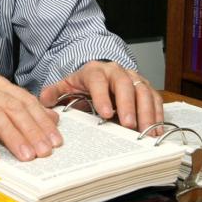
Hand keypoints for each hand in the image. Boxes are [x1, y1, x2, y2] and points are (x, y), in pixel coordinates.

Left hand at [39, 61, 162, 131]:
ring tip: (146, 131)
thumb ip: (54, 92)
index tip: (104, 114)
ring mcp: (134, 79)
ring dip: (146, 112)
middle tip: (128, 125)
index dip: (102, 96)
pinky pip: (155, 99)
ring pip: (144, 92)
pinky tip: (156, 129)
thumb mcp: (66, 85)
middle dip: (128, 105)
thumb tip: (44, 100)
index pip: (98, 80)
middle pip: (125, 85)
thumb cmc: (83, 84)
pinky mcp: (145, 88)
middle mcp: (117, 72)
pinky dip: (157, 114)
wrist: (99, 74)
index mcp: (95, 71)